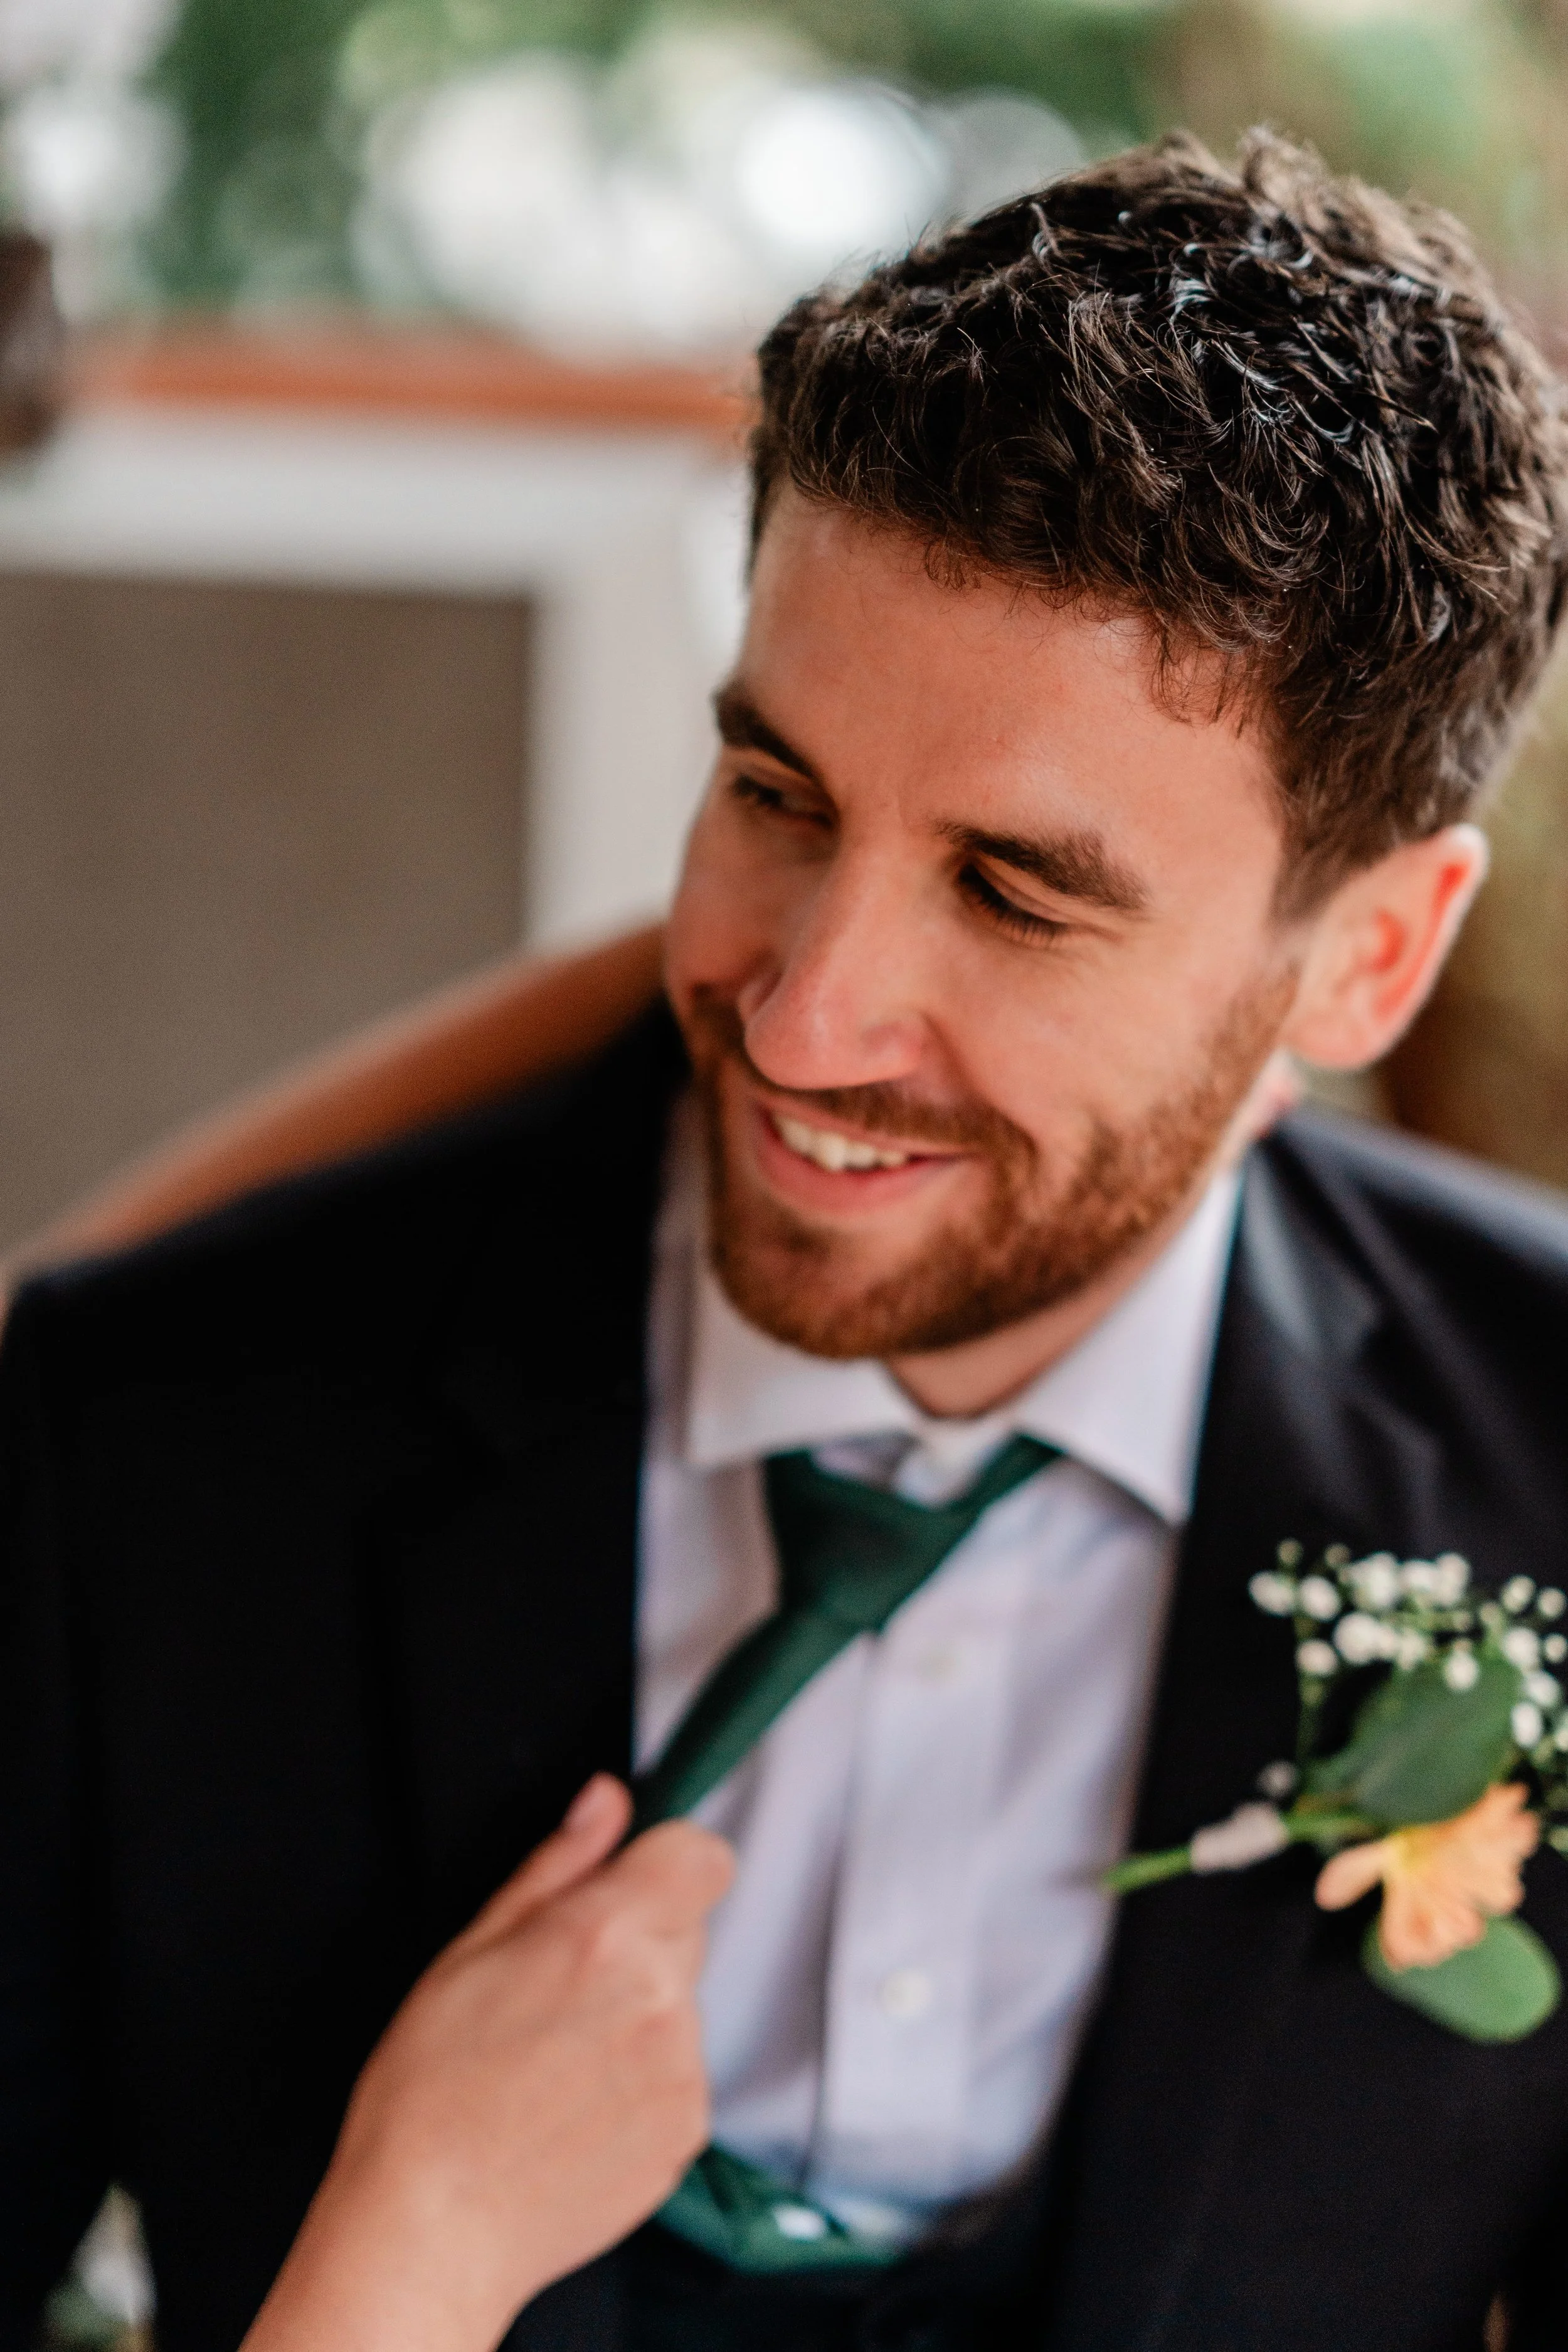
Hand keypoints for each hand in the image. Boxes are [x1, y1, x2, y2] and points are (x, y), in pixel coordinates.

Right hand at [241, 1776, 732, 2351]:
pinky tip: (574, 2106)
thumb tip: (605, 1800)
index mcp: (604, 1935)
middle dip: (636, 1940)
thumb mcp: (469, 1950)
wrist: (433, 2231)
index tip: (630, 1881)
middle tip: (559, 1988)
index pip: (700, 1855)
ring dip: (637, 2013)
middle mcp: (658, 1997)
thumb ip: (557, 1864)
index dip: (665, 1860)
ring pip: (680, 2004)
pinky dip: (641, 2080)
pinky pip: (680, 2074)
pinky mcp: (686, 2131)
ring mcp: (680, 2070)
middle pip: (685, 1928)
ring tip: (555, 2060)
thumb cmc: (429, 2096)